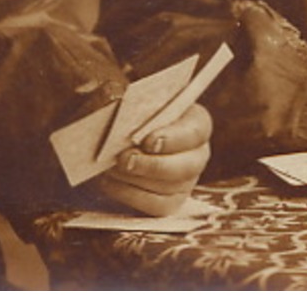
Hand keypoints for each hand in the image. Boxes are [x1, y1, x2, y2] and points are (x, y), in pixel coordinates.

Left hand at [95, 103, 211, 215]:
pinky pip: (153, 206)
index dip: (172, 138)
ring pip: (166, 187)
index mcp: (196, 123)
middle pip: (184, 166)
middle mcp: (197, 155)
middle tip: (125, 159)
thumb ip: (132, 102)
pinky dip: (128, 194)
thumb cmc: (135, 114)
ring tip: (109, 168)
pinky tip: (108, 181)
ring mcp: (186, 182)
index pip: (195, 131)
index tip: (148, 140)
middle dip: (152, 165)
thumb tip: (114, 101)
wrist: (125, 134)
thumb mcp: (136, 101)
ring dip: (134, 178)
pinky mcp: (170, 201)